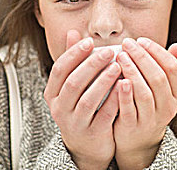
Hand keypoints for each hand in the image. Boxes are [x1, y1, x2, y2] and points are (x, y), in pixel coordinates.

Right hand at [43, 30, 121, 169]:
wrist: (86, 145)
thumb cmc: (81, 106)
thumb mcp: (72, 85)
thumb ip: (72, 60)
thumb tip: (72, 32)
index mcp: (52, 93)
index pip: (59, 69)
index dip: (74, 54)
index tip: (90, 41)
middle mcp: (59, 108)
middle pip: (73, 83)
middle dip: (92, 65)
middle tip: (109, 51)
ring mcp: (75, 123)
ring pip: (88, 99)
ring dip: (104, 81)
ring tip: (118, 66)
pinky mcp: (92, 133)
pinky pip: (104, 115)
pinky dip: (114, 99)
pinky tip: (124, 85)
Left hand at [113, 37, 176, 169]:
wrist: (137, 139)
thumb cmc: (149, 104)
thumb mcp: (164, 88)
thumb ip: (170, 68)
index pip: (172, 67)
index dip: (156, 51)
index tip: (141, 40)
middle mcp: (168, 108)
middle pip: (158, 78)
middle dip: (141, 57)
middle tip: (127, 43)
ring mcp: (151, 119)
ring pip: (144, 92)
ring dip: (132, 71)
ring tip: (120, 56)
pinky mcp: (133, 127)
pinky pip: (129, 109)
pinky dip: (124, 93)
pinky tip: (117, 79)